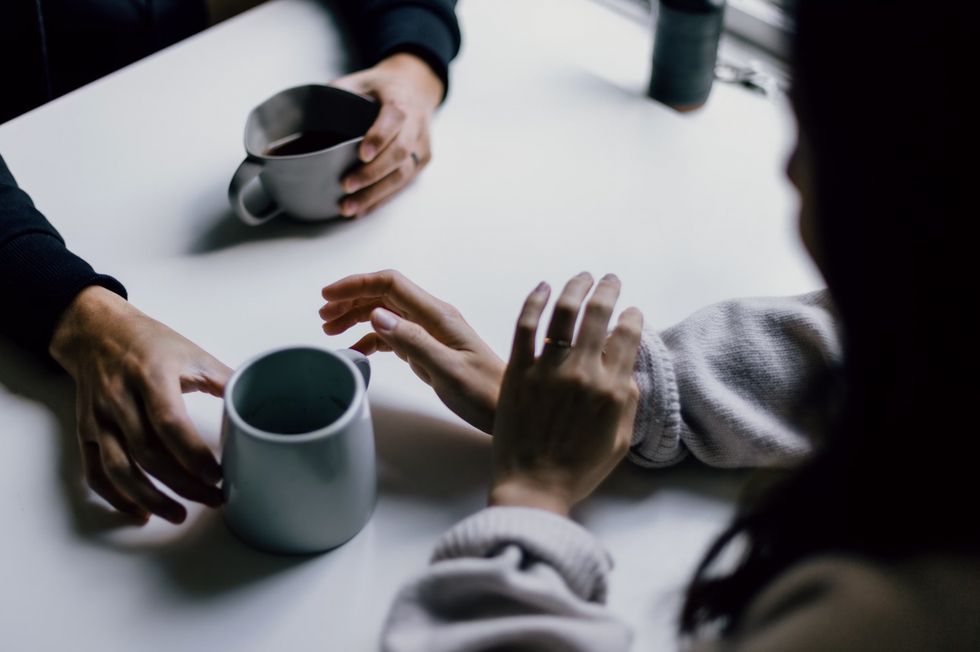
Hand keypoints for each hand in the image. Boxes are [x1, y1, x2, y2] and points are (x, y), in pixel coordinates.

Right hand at [49, 286, 231, 522]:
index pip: (170, 423)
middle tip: (213, 498)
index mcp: (151, 376)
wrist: (96, 331)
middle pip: (148, 453)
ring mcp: (99, 418)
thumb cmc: (149, 342)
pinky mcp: (86, 431)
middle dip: (183, 484)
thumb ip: (224, 379)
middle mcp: (120, 399)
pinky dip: (116, 497)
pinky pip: (95, 472)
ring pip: (119, 469)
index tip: (218, 475)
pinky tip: (140, 511)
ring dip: (150, 498)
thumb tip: (257, 402)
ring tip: (180, 514)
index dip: (194, 455)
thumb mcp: (192, 352)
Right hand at [320, 270, 503, 432]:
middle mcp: (433, 318)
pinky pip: (393, 336)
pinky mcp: (428, 349)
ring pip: (386, 313)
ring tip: (332, 330)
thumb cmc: (484, 392)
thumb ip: (413, 342)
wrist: (506, 409)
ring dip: (357, 317)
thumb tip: (377, 315)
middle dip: (351, 300)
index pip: (390, 284)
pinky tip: (357, 351)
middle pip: (384, 295)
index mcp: (437, 315)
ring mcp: (430, 333)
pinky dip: (371, 339)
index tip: (328, 295)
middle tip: (323, 317)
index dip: (356, 284)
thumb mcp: (447, 370)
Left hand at [329, 53, 443, 218]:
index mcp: (400, 100)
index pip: (394, 118)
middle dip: (372, 173)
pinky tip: (363, 209)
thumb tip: (310, 108)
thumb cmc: (384, 87)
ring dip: (376, 193)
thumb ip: (340, 90)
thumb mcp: (363, 78)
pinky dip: (382, 198)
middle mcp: (416, 124)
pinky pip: (404, 184)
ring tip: (350, 207)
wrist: (417, 87)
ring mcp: (422, 145)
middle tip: (346, 185)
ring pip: (404, 174)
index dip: (379, 137)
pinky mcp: (423, 160)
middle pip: (400, 153)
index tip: (360, 154)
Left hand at [489, 273, 642, 516]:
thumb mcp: (620, 440)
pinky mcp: (518, 371)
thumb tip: (627, 370)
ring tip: (582, 277)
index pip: (628, 337)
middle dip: (608, 290)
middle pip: (599, 315)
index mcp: (612, 390)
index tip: (632, 311)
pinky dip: (535, 301)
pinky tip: (543, 287)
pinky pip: (525, 326)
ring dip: (576, 287)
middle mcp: (583, 373)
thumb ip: (627, 401)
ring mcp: (548, 369)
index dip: (632, 318)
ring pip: (564, 312)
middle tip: (610, 280)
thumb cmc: (577, 470)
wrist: (533, 487)